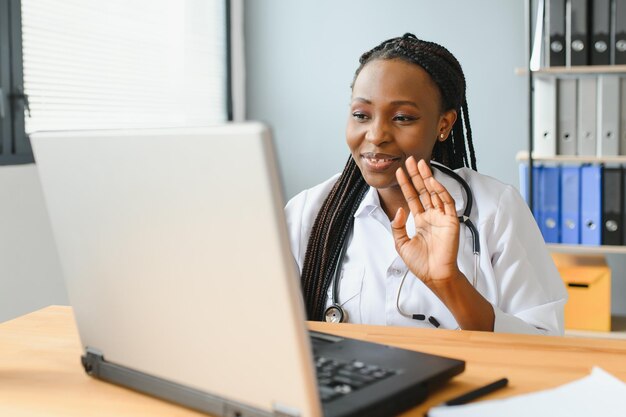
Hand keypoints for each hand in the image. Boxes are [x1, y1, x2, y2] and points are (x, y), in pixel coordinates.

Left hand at [391, 157, 460, 286]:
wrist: (434, 276)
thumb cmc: (420, 263)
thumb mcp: (401, 244)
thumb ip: (397, 226)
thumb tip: (400, 209)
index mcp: (420, 221)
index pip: (412, 198)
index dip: (406, 185)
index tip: (399, 172)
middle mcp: (432, 216)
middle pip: (423, 191)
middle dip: (417, 175)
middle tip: (410, 160)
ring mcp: (442, 217)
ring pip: (435, 193)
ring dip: (428, 178)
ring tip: (420, 164)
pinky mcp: (452, 221)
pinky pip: (447, 203)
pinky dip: (440, 191)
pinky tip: (432, 181)